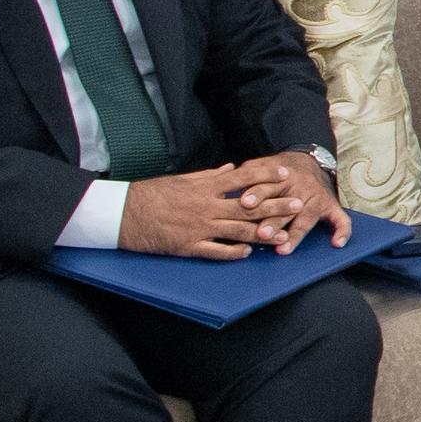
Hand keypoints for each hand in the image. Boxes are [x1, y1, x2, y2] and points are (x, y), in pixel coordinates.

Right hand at [119, 167, 273, 260]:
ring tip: (284, 235)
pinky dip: (234, 252)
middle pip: (249, 206)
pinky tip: (249, 253)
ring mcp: (199, 227)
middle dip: (276, 205)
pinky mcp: (189, 246)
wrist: (121, 214)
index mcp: (205, 187)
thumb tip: (230, 168)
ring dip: (264, 233)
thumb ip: (208, 175)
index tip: (285, 173)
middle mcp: (206, 206)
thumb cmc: (151, 194)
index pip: (243, 177)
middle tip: (298, 204)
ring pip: (239, 231)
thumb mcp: (181, 180)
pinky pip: (217, 250)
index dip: (266, 175)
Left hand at [221, 149, 349, 254]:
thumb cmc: (282, 168)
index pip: (267, 187)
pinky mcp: (331, 206)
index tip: (245, 203)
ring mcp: (316, 199)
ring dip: (295, 234)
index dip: (257, 195)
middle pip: (284, 207)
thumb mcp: (266, 165)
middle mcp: (300, 189)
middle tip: (262, 233)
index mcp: (281, 178)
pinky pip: (340, 219)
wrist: (311, 160)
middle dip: (273, 221)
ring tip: (284, 248)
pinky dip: (342, 231)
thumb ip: (249, 173)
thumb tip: (228, 184)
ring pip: (306, 219)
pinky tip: (337, 243)